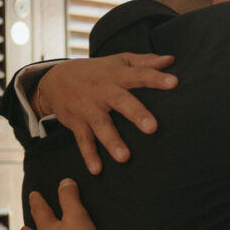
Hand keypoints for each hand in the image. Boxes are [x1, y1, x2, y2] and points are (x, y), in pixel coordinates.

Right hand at [36, 53, 177, 173]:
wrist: (55, 79)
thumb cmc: (97, 72)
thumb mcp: (119, 61)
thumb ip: (145, 62)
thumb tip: (171, 60)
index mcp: (117, 76)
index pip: (139, 75)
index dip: (156, 78)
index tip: (174, 82)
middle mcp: (103, 91)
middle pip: (121, 102)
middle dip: (136, 114)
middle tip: (152, 128)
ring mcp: (89, 108)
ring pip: (101, 125)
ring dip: (112, 141)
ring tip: (125, 158)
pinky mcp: (77, 123)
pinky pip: (83, 141)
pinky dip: (89, 155)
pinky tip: (97, 170)